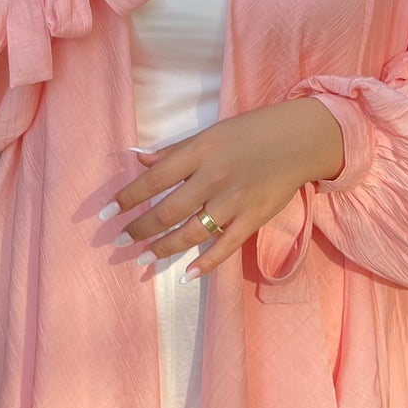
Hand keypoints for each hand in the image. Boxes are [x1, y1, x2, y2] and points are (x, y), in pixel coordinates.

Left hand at [104, 99, 345, 278]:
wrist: (300, 139)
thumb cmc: (251, 132)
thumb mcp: (210, 132)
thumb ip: (175, 150)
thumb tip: (138, 158)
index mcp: (200, 151)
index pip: (153, 179)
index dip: (126, 198)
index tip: (106, 214)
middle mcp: (214, 177)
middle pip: (167, 211)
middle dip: (139, 230)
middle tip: (120, 242)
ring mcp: (234, 201)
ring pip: (191, 233)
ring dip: (163, 249)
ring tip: (143, 259)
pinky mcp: (253, 219)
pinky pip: (224, 247)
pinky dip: (204, 264)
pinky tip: (186, 275)